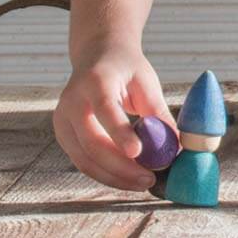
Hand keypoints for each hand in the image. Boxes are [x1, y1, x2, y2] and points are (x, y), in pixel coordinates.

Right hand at [54, 38, 178, 191]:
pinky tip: (127, 177)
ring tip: (143, 182)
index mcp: (95, 81)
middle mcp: (72, 101)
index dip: (120, 133)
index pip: (105, 109)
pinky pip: (82, 161)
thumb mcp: (146, 81)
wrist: (98, 55)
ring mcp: (62, 120)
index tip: (139, 153)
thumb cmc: (127, 68)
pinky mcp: (63, 135)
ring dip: (114, 177)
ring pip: (84, 159)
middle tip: (149, 178)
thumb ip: (157, 112)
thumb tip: (176, 146)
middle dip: (121, 166)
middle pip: (92, 142)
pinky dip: (105, 173)